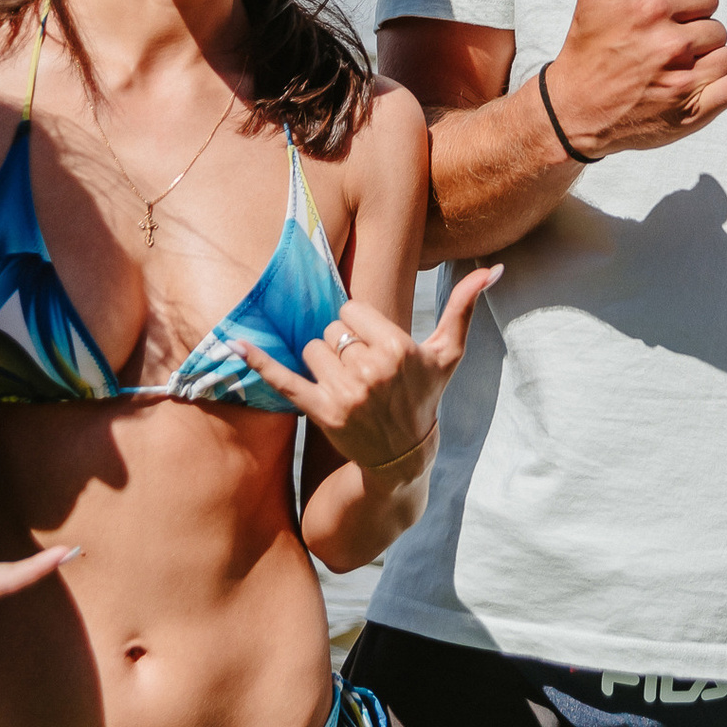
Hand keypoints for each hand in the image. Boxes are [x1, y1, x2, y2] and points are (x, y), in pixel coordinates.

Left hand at [236, 264, 501, 480]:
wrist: (403, 457)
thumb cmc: (424, 396)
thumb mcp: (447, 354)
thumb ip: (464, 307)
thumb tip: (491, 268)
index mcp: (399, 349)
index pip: (354, 310)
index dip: (360, 326)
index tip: (373, 347)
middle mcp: (372, 370)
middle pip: (331, 329)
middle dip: (341, 345)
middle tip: (361, 371)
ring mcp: (345, 394)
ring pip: (311, 349)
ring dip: (321, 362)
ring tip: (344, 383)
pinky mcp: (320, 412)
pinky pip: (283, 379)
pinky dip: (257, 362)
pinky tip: (235, 343)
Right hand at [543, 0, 726, 159]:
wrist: (575, 111)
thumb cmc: (589, 44)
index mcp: (651, 10)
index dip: (686, 9)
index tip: (656, 25)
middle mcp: (670, 45)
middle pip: (716, 27)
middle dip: (694, 37)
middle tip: (656, 53)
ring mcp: (684, 80)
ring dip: (709, 62)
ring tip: (669, 74)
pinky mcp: (695, 109)